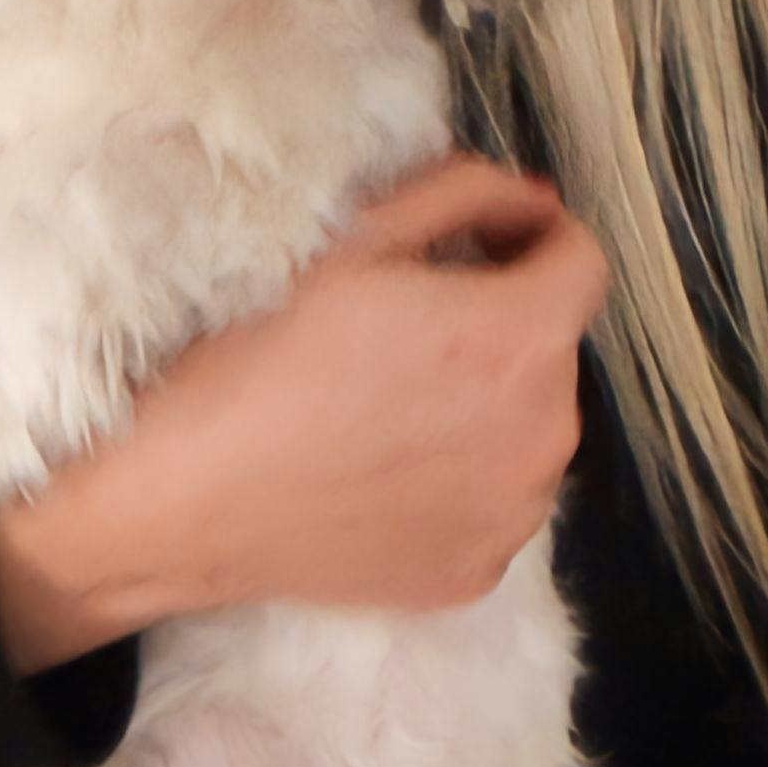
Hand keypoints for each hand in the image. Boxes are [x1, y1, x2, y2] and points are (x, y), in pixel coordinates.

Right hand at [0, 156, 605, 666]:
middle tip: (401, 333)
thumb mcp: (356, 240)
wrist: (185, 494)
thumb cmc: (260, 357)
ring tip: (384, 409)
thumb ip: (465, 194)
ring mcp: (515, 514)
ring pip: (526, 431)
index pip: (582, 261)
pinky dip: (454, 483)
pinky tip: (377, 473)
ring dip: (483, 408)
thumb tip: (532, 198)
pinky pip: (491, 504)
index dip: (531, 237)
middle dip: (497, 327)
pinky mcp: (478, 573)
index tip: (477, 246)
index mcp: (521, 338)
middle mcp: (545, 433)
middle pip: (550, 350)